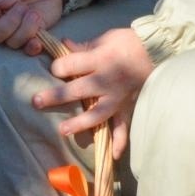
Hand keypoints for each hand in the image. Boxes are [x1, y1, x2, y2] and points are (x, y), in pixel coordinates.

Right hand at [0, 0, 65, 54]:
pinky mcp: (32, 37)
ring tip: (33, 13)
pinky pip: (28, 49)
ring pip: (13, 42)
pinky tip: (37, 40)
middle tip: (21, 5)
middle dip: (9, 22)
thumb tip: (3, 5)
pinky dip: (32, 46)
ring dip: (25, 28)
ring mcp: (15, 33)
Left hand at [32, 27, 153, 156]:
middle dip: (56, 96)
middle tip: (36, 102)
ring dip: (80, 123)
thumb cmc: (129, 42)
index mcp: (100, 59)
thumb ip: (83, 47)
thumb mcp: (105, 38)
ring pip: (97, 113)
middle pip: (78, 90)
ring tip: (62, 130)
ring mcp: (118, 96)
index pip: (71, 65)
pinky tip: (112, 156)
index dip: (58, 67)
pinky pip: (124, 126)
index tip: (54, 69)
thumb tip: (63, 45)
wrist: (159, 50)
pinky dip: (120, 142)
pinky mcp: (127, 106)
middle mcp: (107, 80)